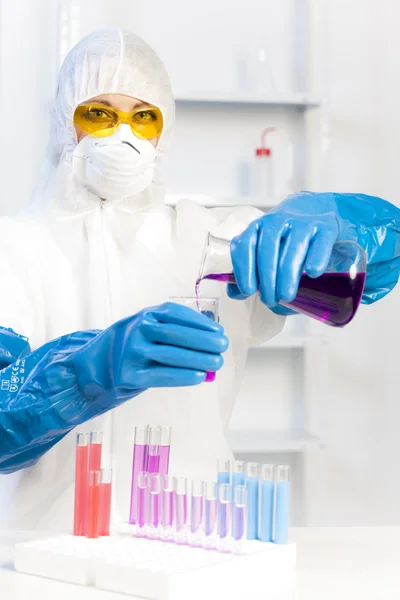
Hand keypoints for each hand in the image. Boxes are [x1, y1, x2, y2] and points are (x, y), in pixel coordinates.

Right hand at [72, 302, 228, 401]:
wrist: (98, 364)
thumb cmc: (134, 344)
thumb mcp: (149, 326)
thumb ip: (175, 328)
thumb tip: (212, 337)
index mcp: (146, 315)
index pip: (176, 315)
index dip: (200, 323)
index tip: (219, 331)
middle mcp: (138, 330)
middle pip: (176, 334)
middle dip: (204, 341)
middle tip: (223, 347)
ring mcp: (132, 352)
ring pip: (171, 355)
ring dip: (198, 359)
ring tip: (217, 362)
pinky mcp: (130, 375)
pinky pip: (161, 376)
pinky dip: (183, 376)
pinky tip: (200, 376)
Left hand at [228, 192, 339, 306]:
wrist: (318, 211)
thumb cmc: (287, 241)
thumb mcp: (265, 253)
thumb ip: (249, 272)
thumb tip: (234, 293)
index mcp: (257, 229)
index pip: (244, 246)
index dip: (244, 269)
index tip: (248, 291)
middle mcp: (277, 222)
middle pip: (268, 250)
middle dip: (267, 279)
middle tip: (270, 300)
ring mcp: (302, 222)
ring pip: (292, 249)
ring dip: (287, 275)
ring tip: (286, 296)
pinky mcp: (326, 226)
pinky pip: (320, 243)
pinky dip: (316, 258)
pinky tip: (312, 273)